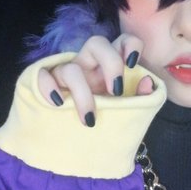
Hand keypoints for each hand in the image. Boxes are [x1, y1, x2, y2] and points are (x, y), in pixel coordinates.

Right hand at [37, 34, 153, 126]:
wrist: (73, 147)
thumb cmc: (104, 121)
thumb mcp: (126, 111)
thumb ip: (140, 98)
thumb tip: (148, 82)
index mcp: (110, 67)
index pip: (122, 41)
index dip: (130, 44)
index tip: (133, 64)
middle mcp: (88, 65)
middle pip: (96, 43)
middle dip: (110, 62)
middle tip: (117, 91)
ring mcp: (65, 74)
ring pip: (71, 68)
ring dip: (82, 93)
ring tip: (90, 120)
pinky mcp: (44, 85)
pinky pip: (42, 75)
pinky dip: (48, 87)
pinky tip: (58, 104)